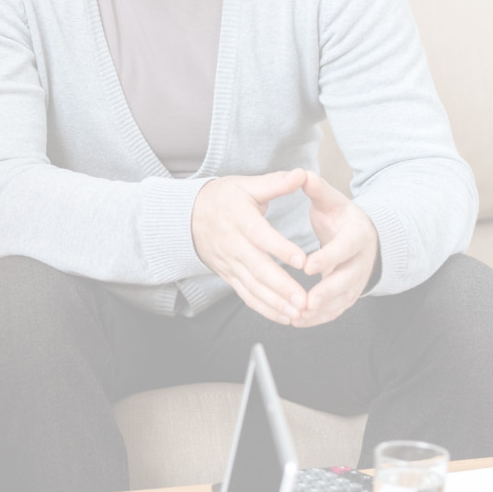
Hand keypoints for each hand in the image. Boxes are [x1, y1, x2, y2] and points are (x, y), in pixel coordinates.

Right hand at [192, 170, 309, 324]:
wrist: (188, 216)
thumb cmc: (223, 199)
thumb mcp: (246, 185)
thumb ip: (276, 182)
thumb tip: (302, 174)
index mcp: (239, 218)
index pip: (261, 235)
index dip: (281, 248)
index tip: (302, 260)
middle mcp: (233, 244)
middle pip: (258, 268)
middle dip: (282, 286)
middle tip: (304, 299)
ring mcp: (229, 262)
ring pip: (253, 286)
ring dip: (276, 302)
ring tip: (298, 312)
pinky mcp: (228, 275)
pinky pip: (246, 295)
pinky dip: (264, 308)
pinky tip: (284, 317)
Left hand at [294, 171, 379, 327]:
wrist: (365, 237)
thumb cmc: (342, 218)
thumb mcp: (333, 201)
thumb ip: (318, 190)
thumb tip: (303, 174)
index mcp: (357, 236)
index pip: (345, 249)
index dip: (328, 258)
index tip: (308, 266)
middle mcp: (361, 261)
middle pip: (347, 280)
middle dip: (327, 292)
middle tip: (306, 301)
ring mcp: (358, 280)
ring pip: (342, 299)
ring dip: (322, 310)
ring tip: (298, 316)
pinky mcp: (351, 294)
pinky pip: (337, 309)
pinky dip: (320, 318)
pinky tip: (300, 321)